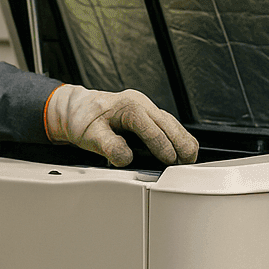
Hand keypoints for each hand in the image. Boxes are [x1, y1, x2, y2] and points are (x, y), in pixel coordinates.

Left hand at [44, 85, 199, 166]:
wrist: (79, 109)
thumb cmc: (83, 119)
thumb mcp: (89, 135)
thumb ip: (108, 146)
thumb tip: (126, 157)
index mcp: (128, 106)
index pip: (152, 127)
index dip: (162, 146)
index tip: (170, 162)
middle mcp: (141, 104)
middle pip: (170, 123)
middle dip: (181, 144)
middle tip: (187, 164)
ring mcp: (147, 108)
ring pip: (173, 123)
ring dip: (183, 141)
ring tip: (189, 160)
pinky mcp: (149, 115)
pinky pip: (169, 125)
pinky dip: (178, 138)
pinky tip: (181, 150)